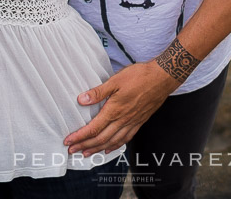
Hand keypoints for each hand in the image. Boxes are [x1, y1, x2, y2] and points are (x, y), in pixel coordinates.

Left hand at [63, 61, 178, 155]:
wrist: (162, 78)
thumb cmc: (140, 76)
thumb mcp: (116, 80)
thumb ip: (98, 92)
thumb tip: (81, 100)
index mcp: (115, 110)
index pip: (93, 128)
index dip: (80, 136)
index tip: (68, 141)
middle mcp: (123, 120)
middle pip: (101, 139)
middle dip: (85, 146)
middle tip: (72, 150)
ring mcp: (132, 122)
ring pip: (112, 142)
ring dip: (98, 149)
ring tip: (87, 153)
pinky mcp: (139, 121)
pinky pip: (126, 138)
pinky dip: (115, 146)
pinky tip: (110, 148)